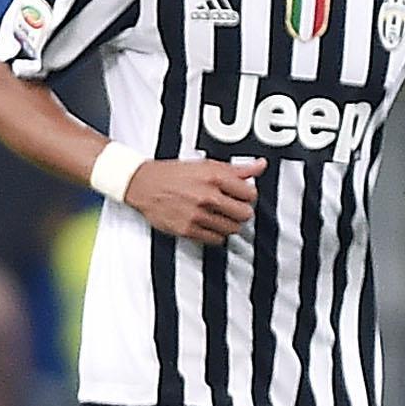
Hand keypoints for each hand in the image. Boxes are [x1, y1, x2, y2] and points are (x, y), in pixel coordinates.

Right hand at [126, 158, 262, 244]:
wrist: (144, 184)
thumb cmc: (174, 174)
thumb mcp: (208, 165)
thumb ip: (237, 169)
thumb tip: (260, 166)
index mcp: (215, 178)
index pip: (251, 194)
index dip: (249, 196)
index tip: (243, 196)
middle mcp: (207, 197)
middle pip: (245, 214)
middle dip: (242, 211)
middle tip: (235, 208)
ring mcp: (197, 215)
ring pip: (232, 229)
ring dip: (231, 224)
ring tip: (223, 217)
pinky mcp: (187, 230)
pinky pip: (215, 240)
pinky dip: (217, 235)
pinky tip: (212, 226)